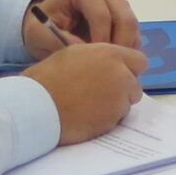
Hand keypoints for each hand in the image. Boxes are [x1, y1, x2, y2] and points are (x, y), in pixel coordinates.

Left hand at [23, 0, 139, 54]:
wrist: (46, 25)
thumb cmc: (42, 27)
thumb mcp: (39, 34)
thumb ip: (58, 40)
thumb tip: (86, 51)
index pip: (101, 14)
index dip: (100, 39)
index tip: (92, 60)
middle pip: (124, 18)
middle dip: (118, 44)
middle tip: (107, 66)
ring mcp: (118, 0)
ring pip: (132, 25)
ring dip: (125, 47)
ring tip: (108, 64)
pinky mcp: (124, 14)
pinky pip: (135, 32)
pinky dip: (128, 47)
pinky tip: (112, 59)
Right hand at [23, 41, 148, 143]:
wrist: (36, 107)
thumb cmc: (47, 79)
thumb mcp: (73, 55)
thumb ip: (98, 58)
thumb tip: (108, 64)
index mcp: (111, 54)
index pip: (139, 60)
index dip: (128, 69)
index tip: (118, 75)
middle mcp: (121, 75)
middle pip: (135, 84)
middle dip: (123, 89)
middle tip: (101, 94)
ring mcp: (119, 99)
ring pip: (127, 103)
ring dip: (115, 105)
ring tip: (90, 106)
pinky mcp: (113, 119)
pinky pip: (117, 119)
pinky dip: (106, 119)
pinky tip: (86, 117)